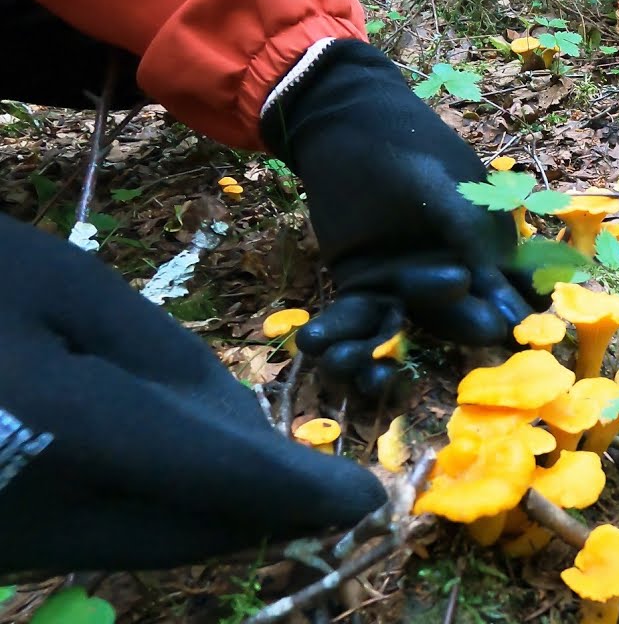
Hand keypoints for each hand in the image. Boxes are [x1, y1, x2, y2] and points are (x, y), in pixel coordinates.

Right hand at [0, 215, 385, 573]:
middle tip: (321, 484)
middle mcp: (29, 516)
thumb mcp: (66, 290)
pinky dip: (156, 511)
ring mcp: (2, 541)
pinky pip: (98, 537)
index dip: (302, 495)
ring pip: (144, 544)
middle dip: (263, 510)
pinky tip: (181, 470)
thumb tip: (244, 433)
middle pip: (187, 533)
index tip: (366, 500)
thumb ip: (167, 366)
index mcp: (60, 433)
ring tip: (261, 469)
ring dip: (214, 514)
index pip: (220, 484)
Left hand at [261, 39, 542, 393]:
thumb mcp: (447, 190)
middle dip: (433, 344)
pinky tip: (318, 347)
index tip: (494, 337)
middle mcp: (450, 277)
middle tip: (416, 358)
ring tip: (357, 370)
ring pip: (399, 329)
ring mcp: (404, 285)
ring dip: (377, 354)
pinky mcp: (362, 285)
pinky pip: (354, 318)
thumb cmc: (407, 146)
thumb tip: (510, 311)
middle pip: (451, 322)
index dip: (500, 319)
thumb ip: (474, 244)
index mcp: (483, 252)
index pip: (503, 295)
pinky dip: (338, 335)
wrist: (342, 123)